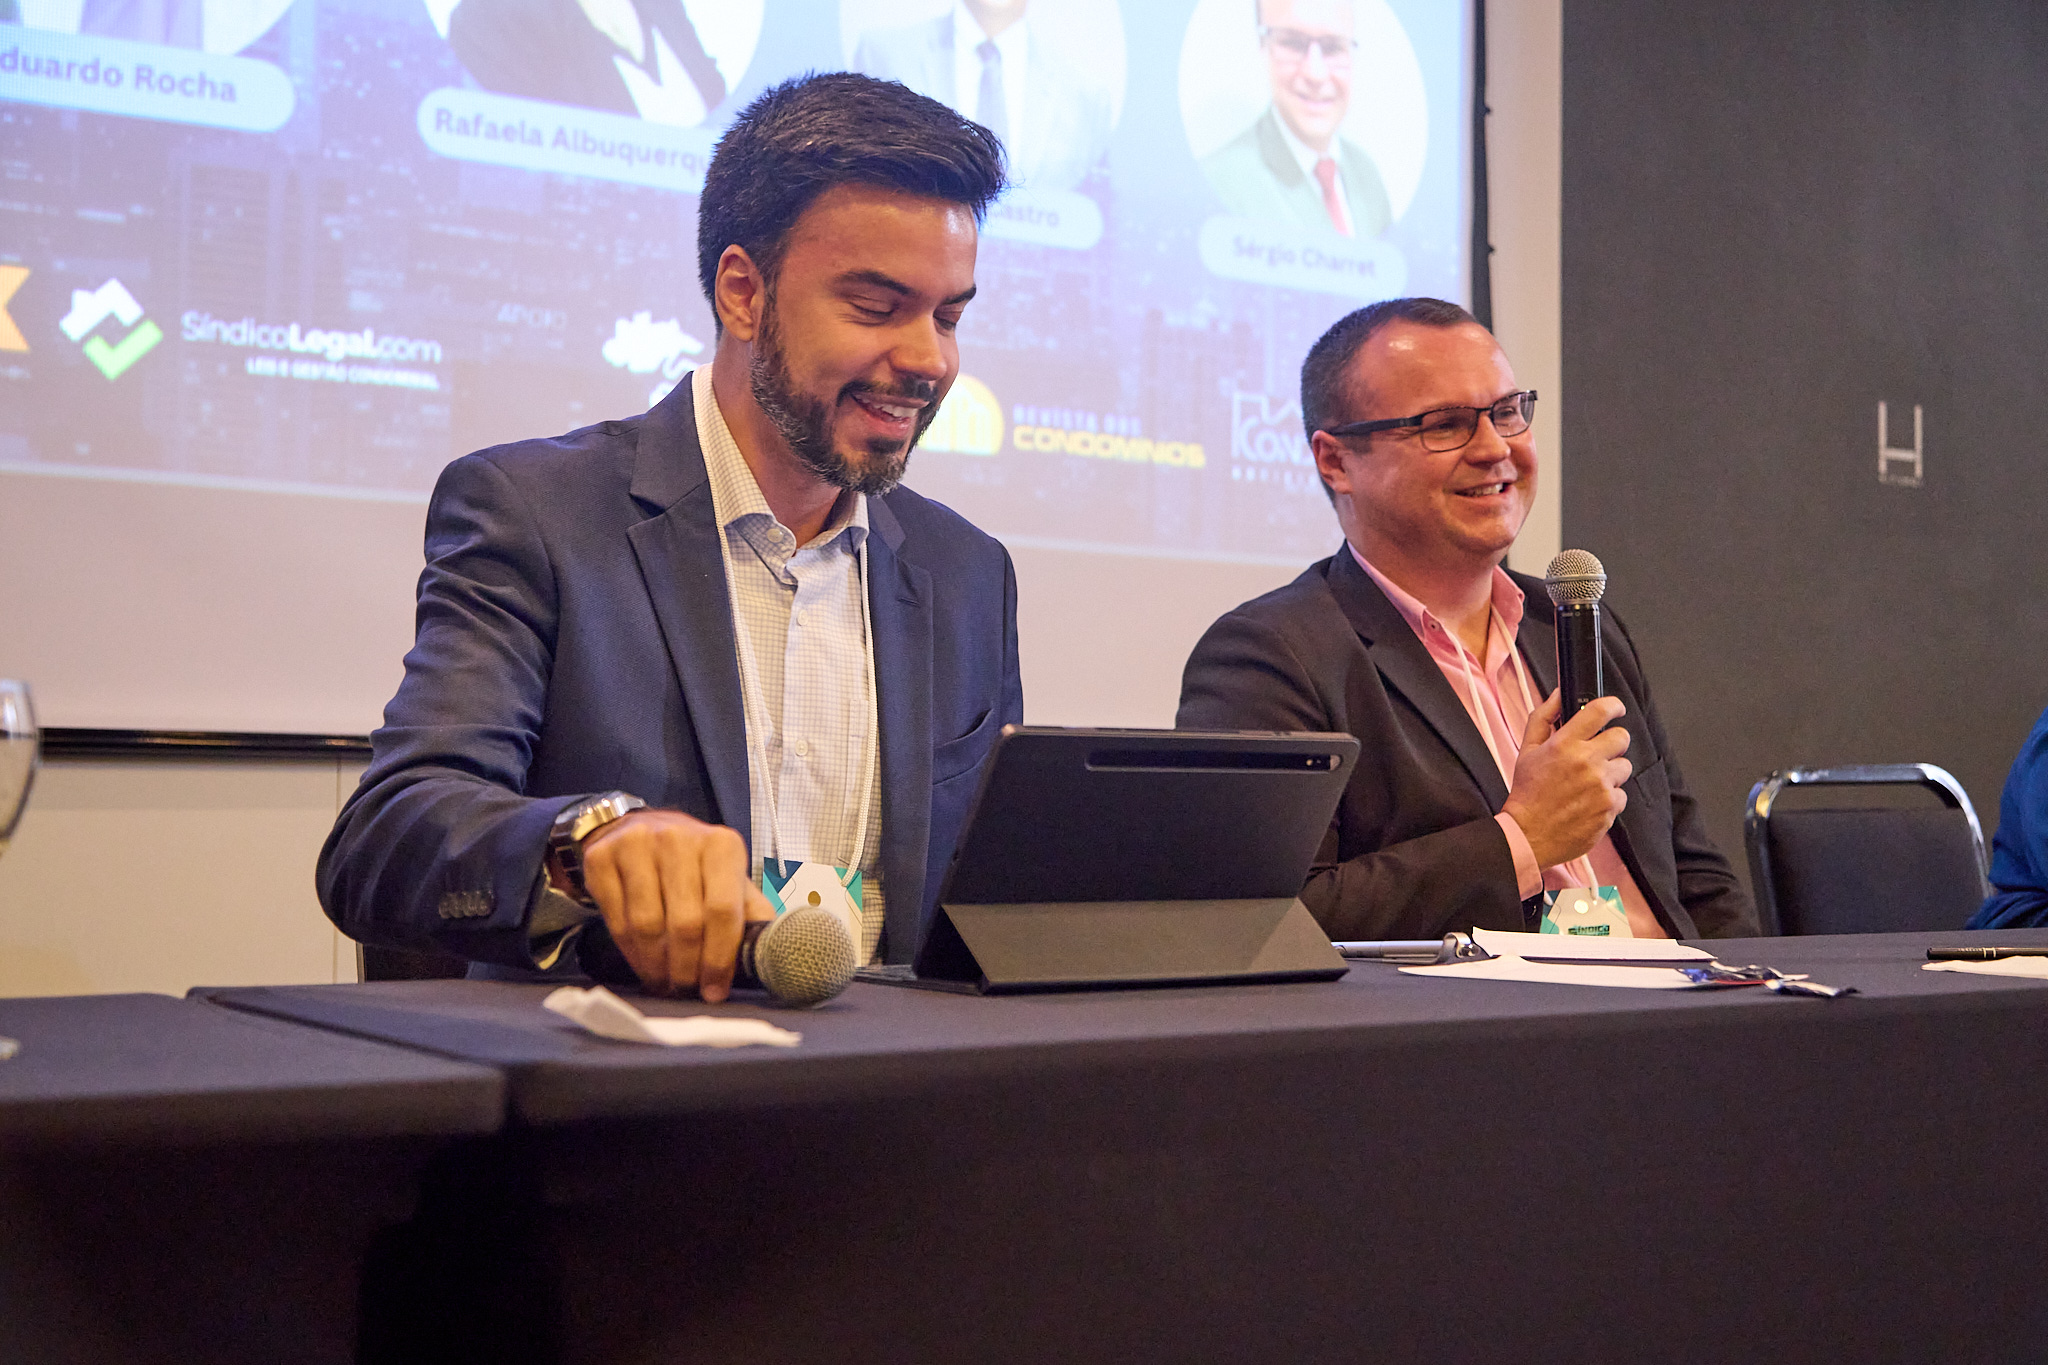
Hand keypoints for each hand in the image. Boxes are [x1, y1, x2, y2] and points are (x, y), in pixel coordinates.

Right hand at [576, 809, 775, 999]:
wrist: (641, 827)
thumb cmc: (690, 860)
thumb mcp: (727, 876)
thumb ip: (749, 910)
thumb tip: (773, 949)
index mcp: (720, 844)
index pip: (722, 910)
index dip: (720, 958)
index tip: (715, 989)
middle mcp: (678, 838)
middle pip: (685, 923)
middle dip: (687, 969)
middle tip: (686, 989)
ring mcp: (636, 845)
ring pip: (647, 925)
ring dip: (657, 965)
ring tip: (664, 981)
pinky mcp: (602, 857)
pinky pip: (616, 919)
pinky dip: (630, 951)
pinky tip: (642, 962)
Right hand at [1500, 692, 1632, 868]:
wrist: (1528, 835)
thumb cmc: (1527, 793)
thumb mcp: (1527, 750)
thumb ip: (1543, 718)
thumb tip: (1559, 695)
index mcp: (1565, 744)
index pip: (1600, 710)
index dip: (1613, 705)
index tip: (1615, 708)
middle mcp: (1587, 763)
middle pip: (1621, 737)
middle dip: (1612, 743)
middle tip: (1598, 753)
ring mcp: (1601, 786)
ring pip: (1624, 767)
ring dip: (1610, 773)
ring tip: (1589, 784)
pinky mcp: (1610, 808)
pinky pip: (1621, 795)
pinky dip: (1609, 799)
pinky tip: (1589, 803)